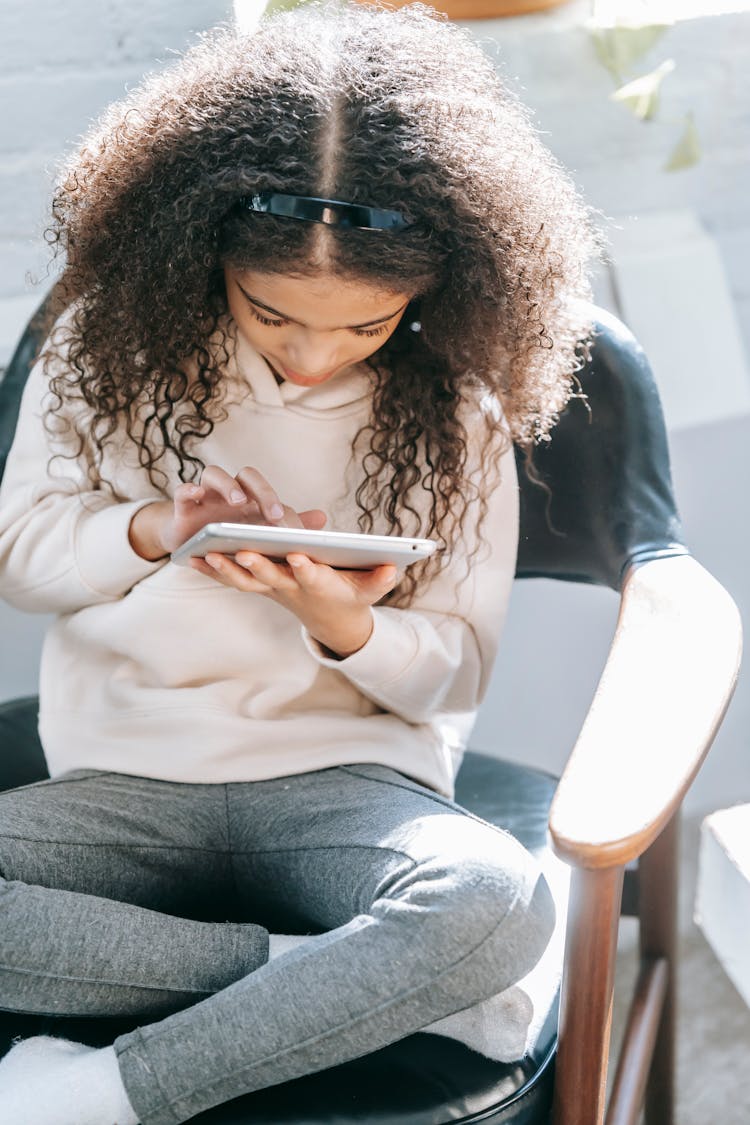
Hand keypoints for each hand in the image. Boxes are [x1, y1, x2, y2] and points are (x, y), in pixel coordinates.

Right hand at [129, 465, 325, 560]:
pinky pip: (182, 491)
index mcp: (249, 497)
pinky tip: (195, 494)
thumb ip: (286, 524)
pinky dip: (188, 490)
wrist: (189, 544)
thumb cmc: (228, 535)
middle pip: (247, 476)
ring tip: (238, 501)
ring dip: (228, 486)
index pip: (268, 492)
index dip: (282, 507)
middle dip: (263, 493)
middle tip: (275, 515)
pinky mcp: (182, 505)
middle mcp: (229, 491)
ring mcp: (205, 495)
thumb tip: (322, 518)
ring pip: (214, 475)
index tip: (293, 530)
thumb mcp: (257, 534)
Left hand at [189, 550, 398, 657]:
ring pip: (246, 581)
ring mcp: (272, 589)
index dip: (306, 569)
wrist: (331, 619)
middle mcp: (292, 588)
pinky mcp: (259, 586)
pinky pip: (233, 579)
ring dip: (226, 570)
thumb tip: (392, 567)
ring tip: (207, 554)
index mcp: (320, 585)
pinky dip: (214, 570)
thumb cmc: (352, 596)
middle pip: (272, 578)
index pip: (312, 577)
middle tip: (244, 551)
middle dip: (259, 566)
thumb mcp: (370, 590)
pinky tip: (192, 557)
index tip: (299, 557)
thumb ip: (380, 579)